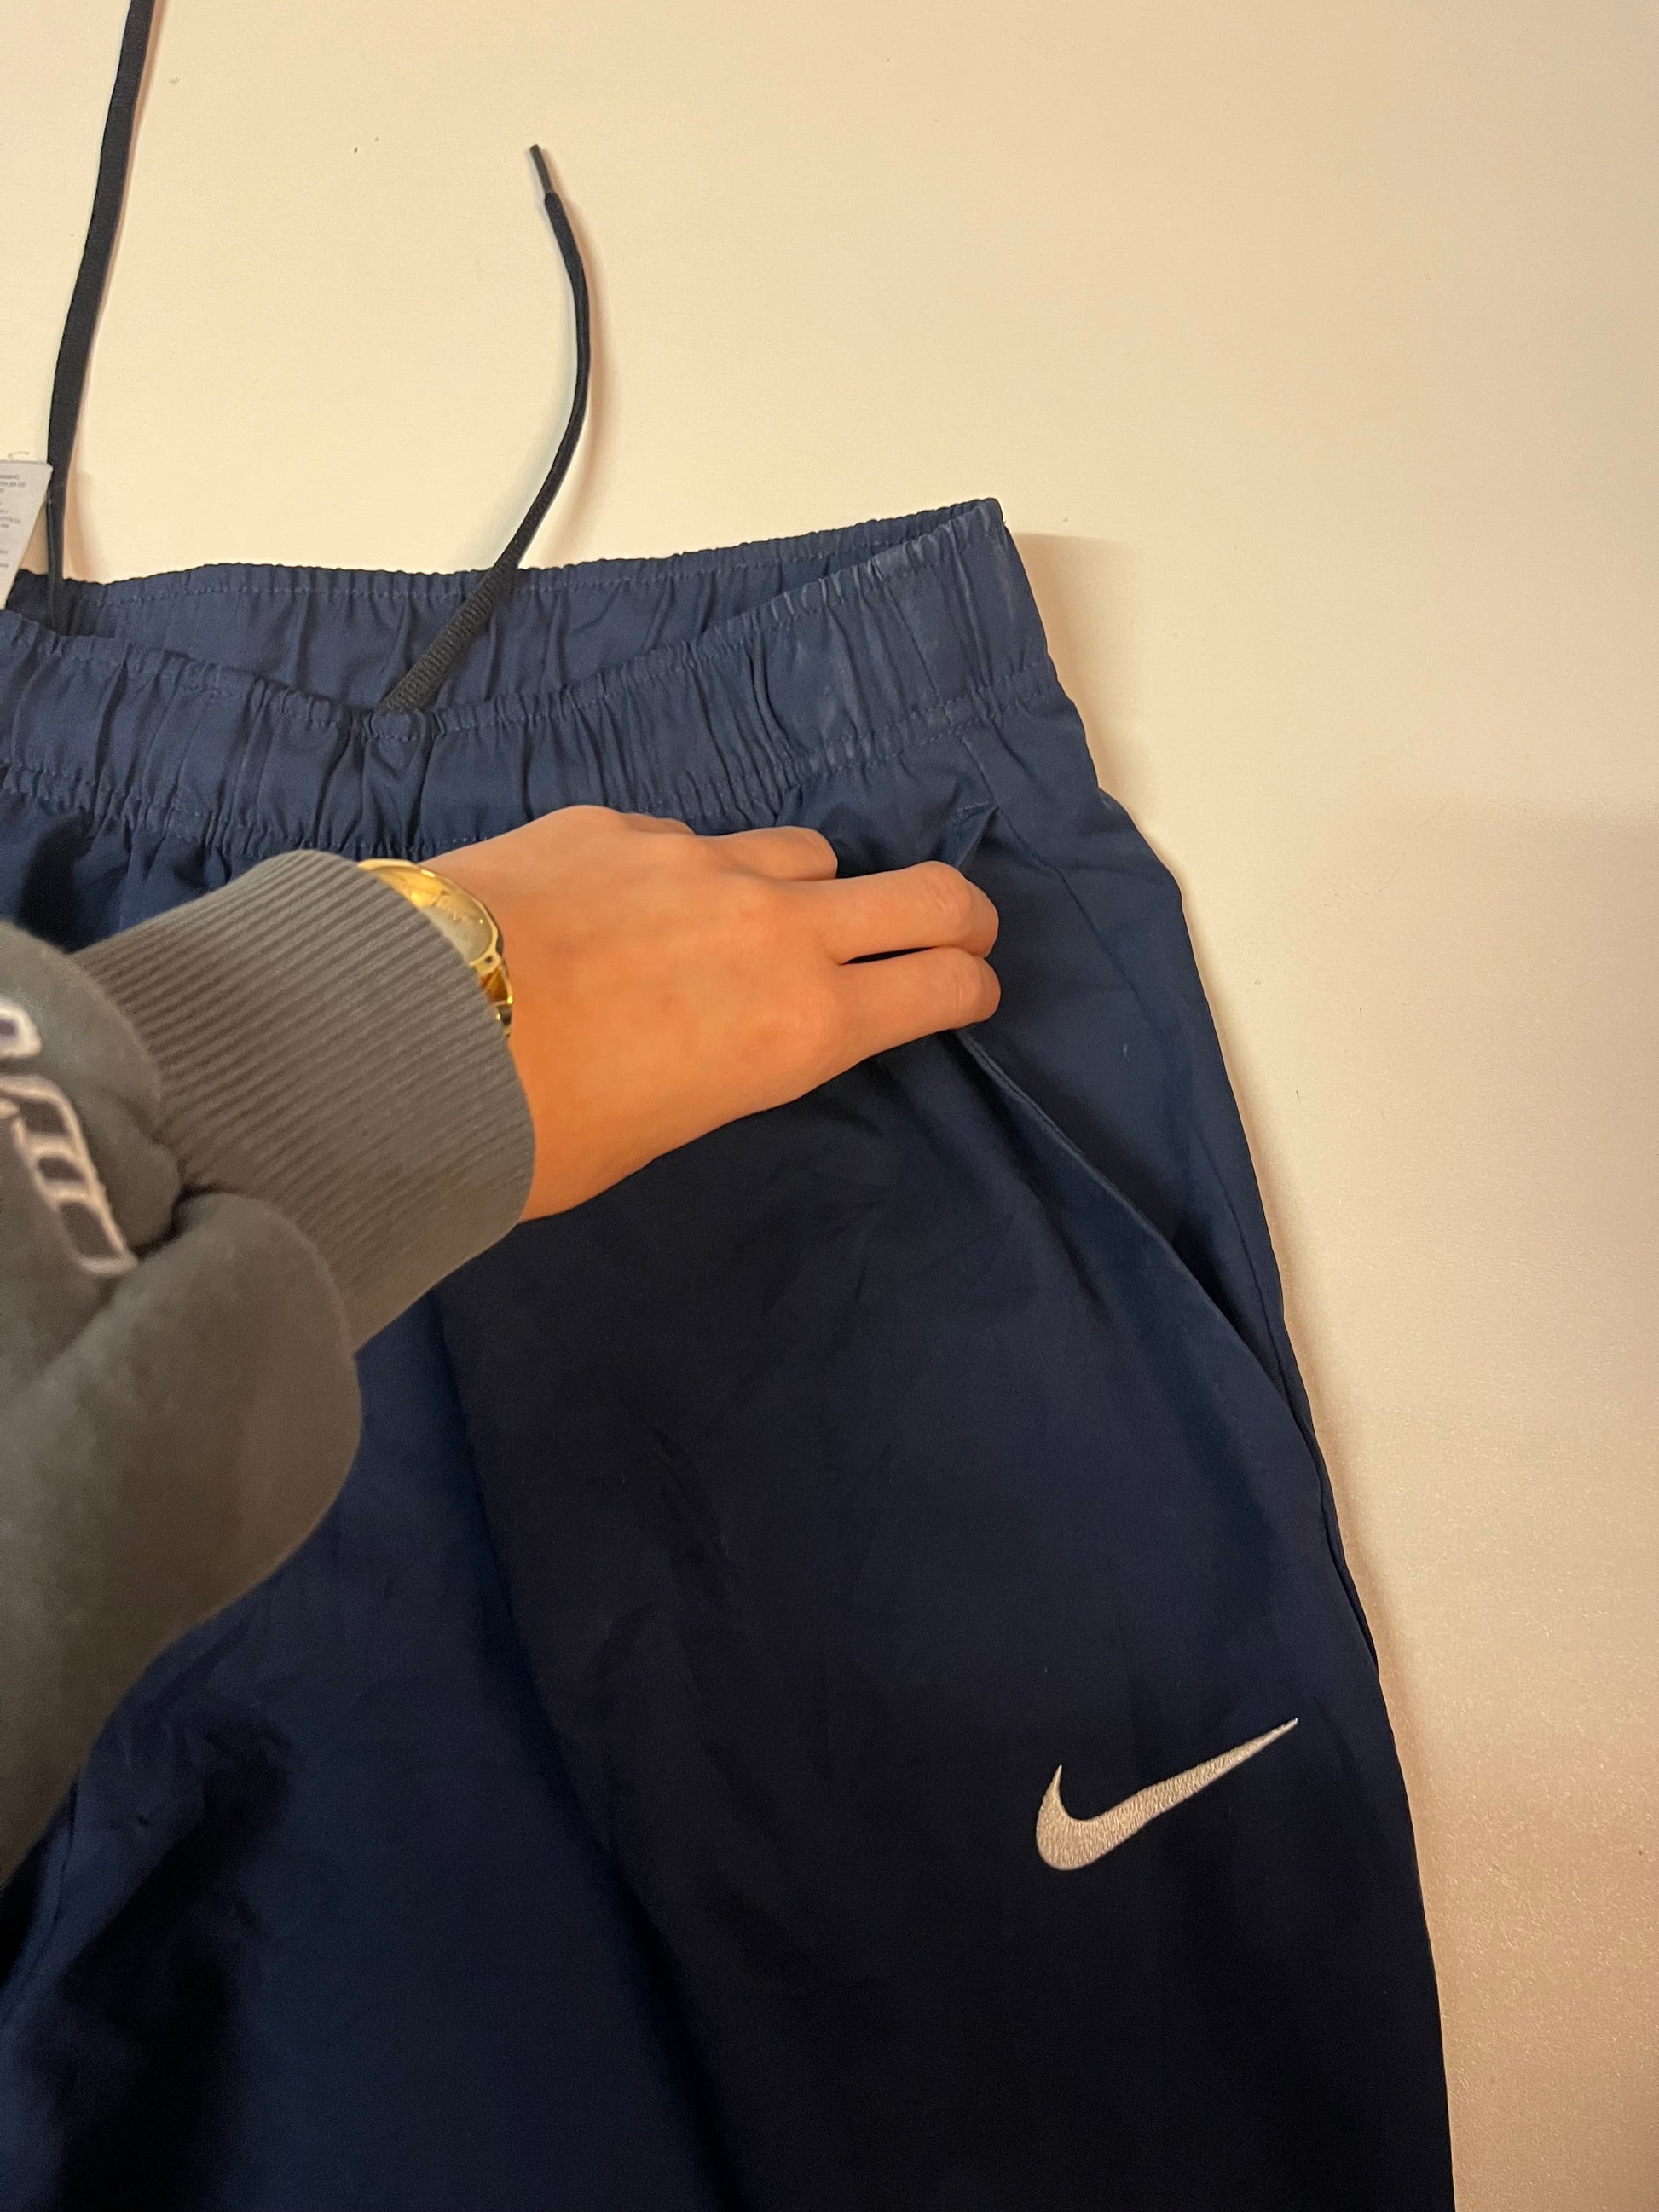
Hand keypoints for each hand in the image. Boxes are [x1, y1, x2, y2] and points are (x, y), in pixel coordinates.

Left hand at [437, 807, 999, 1217]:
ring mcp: (698, 860)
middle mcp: (774, 929)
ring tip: (755, 923)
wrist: (406, 1029)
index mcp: (799, 1027)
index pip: (940, 984)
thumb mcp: (658, 1129)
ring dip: (805, 888)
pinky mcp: (621, 824)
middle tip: (955, 930)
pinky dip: (684, 873)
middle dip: (956, 913)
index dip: (969, 986)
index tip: (967, 990)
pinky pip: (688, 841)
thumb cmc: (536, 1128)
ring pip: (803, 852)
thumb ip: (724, 1067)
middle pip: (922, 891)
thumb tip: (720, 1035)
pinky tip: (622, 911)